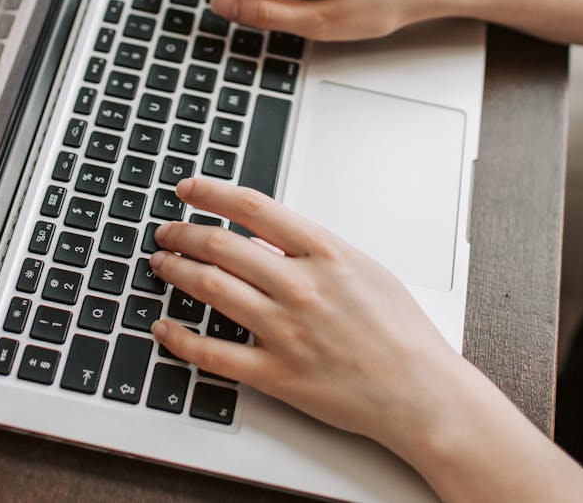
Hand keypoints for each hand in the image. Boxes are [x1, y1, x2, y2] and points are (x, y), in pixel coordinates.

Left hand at [149, 178, 463, 463]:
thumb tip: (267, 231)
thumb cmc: (400, 329)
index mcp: (324, 253)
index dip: (211, 192)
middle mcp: (300, 286)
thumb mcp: (363, 267)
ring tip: (162, 263)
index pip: (253, 207)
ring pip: (209, 288)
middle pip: (220, 245)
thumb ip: (313, 247)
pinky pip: (212, 353)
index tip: (188, 189)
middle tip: (166, 230)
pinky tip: (164, 326)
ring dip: (175, 270)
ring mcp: (285, 330)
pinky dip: (179, 337)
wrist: (421, 393)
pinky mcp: (276, 374)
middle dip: (182, 232)